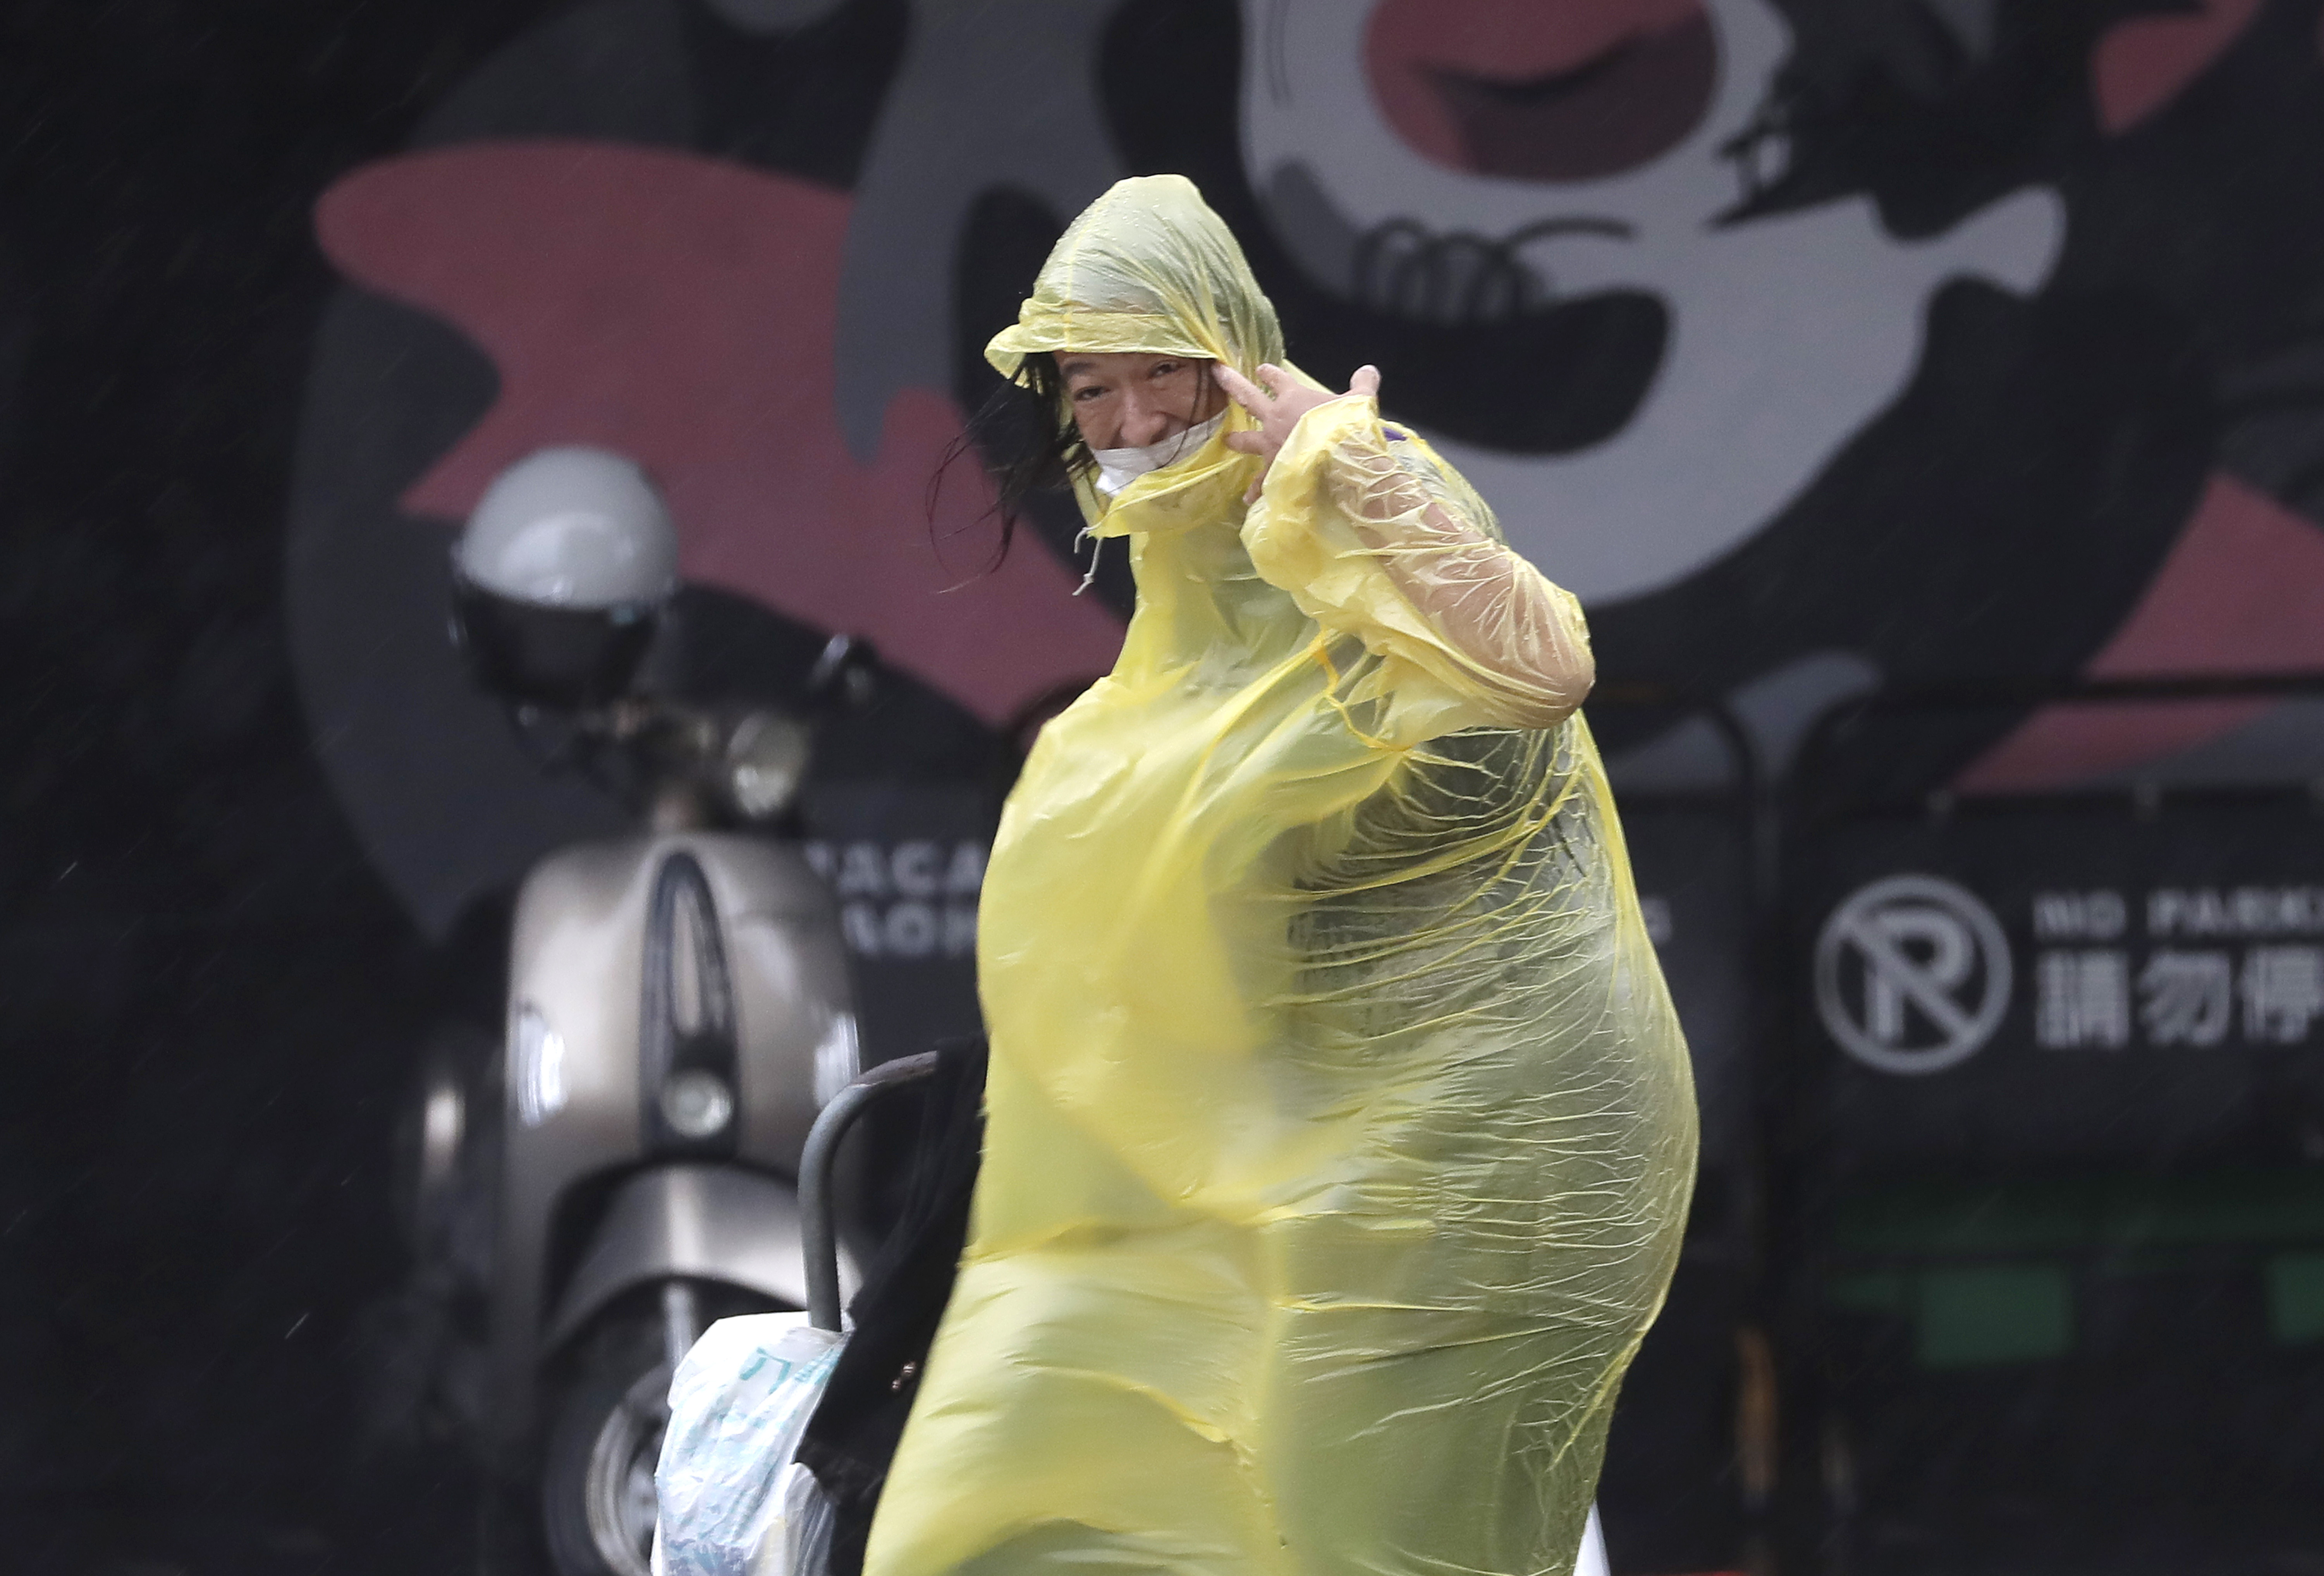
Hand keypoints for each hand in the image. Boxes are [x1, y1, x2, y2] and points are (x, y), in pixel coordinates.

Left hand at [1214, 362, 1381, 499]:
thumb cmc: (1348, 426)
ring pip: (1247, 440)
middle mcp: (1275, 419)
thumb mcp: (1360, 400)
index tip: (1261, 369)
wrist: (1340, 460)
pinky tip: (1248, 499)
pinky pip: (1261, 482)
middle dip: (1232, 384)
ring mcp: (1271, 446)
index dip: (1270, 373)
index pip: (1278, 379)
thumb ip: (1363, 384)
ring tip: (1227, 440)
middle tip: (1219, 374)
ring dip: (1237, 440)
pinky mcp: (1273, 471)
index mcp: (1294, 397)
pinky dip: (1255, 490)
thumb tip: (1368, 369)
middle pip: (1249, 398)